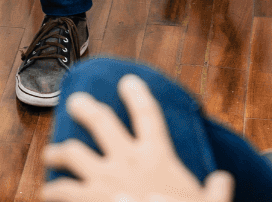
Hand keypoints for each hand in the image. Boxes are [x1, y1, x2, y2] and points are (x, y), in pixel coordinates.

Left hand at [41, 75, 233, 201]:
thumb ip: (216, 192)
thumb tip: (224, 180)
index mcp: (158, 157)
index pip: (148, 114)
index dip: (137, 94)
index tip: (128, 81)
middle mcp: (127, 160)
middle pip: (100, 120)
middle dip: (85, 107)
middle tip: (76, 101)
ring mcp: (103, 179)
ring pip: (72, 151)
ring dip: (58, 152)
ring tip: (51, 155)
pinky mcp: (84, 200)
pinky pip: (60, 190)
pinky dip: (51, 191)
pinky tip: (47, 193)